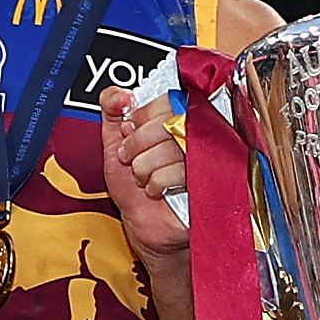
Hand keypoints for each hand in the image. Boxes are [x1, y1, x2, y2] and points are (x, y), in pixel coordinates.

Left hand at [99, 82, 191, 262]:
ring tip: (143, 178)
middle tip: (129, 158)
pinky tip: (157, 190)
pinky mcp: (208, 183)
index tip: (128, 129)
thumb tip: (121, 94)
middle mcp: (197, 136)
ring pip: (171, 148)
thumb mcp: (114, 141)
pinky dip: (157, 183)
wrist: (143, 225)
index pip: (168, 99)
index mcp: (178, 120)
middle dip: (137, 143)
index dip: (143, 114)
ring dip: (144, 167)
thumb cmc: (134, 186)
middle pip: (170, 121)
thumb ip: (111, 108)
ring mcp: (206, 160)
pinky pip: (179, 172)